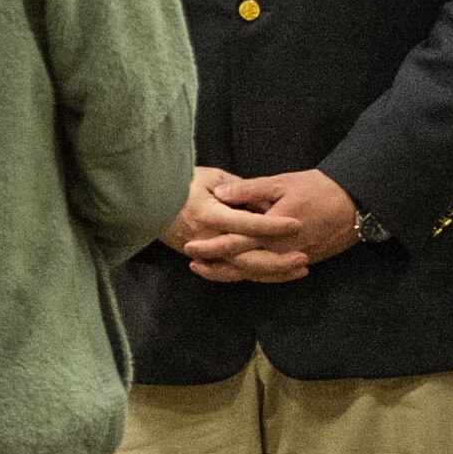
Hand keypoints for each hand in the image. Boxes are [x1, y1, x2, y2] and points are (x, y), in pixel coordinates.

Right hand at [164, 166, 308, 283]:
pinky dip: (255, 276)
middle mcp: (210, 240)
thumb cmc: (181, 184)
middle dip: (279, 260)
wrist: (148, 203)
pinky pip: (232, 274)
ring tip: (298, 269)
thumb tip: (262, 201)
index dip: (274, 225)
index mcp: (212, 215)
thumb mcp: (211, 177)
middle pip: (249, 258)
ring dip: (272, 272)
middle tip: (304, 258)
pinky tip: (275, 275)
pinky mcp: (204, 261)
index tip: (297, 223)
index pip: (248, 223)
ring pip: (243, 271)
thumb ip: (238, 190)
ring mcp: (206, 254)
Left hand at [204, 169, 359, 270]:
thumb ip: (250, 190)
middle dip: (215, 264)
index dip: (210, 245)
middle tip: (191, 261)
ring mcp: (290, 259)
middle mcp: (279, 250)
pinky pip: (271, 275)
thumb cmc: (317, 188)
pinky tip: (240, 271)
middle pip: (241, 264)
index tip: (190, 246)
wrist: (354, 205)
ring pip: (255, 274)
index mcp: (271, 229)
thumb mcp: (282, 182)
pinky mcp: (299, 262)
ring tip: (208, 270)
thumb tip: (220, 193)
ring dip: (230, 274)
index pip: (235, 242)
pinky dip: (252, 276)